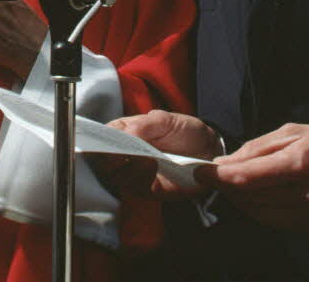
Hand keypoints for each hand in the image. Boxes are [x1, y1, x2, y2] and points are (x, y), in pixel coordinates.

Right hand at [97, 111, 224, 197]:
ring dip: (129, 168)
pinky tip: (153, 168)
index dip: (99, 139)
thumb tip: (127, 132)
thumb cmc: (184, 131)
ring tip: (147, 157)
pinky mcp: (147, 188)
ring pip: (116, 176)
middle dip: (112, 157)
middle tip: (127, 151)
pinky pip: (135, 188)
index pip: (103, 136)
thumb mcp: (167, 120)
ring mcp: (135, 172)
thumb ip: (147, 123)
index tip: (106, 141)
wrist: (208, 151)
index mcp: (125, 132)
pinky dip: (141, 178)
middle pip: (104, 160)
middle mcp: (126, 153)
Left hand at [213, 123, 308, 233]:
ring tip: (235, 188)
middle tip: (216, 178)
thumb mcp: (296, 131)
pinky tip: (258, 199)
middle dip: (227, 189)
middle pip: (250, 198)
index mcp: (299, 160)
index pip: (246, 176)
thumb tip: (228, 161)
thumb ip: (258, 146)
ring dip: (241, 202)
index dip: (218, 177)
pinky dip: (261, 212)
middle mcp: (305, 191)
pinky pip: (277, 223)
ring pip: (260, 214)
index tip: (201, 173)